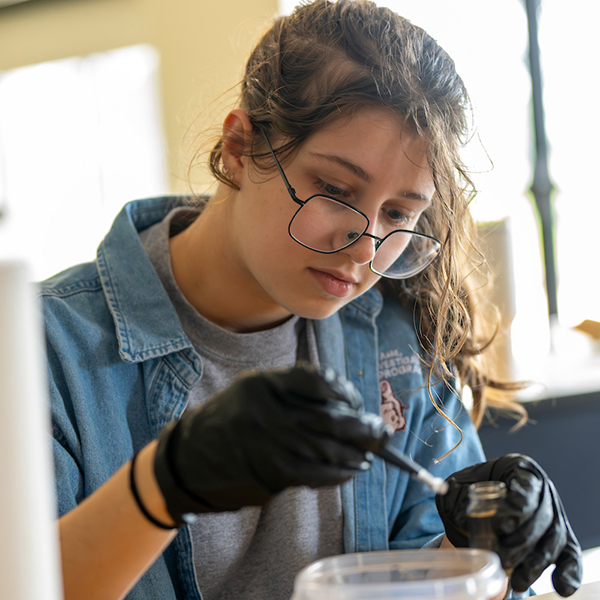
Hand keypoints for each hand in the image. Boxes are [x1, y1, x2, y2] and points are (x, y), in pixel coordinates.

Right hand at [153, 364, 389, 524]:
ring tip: (369, 453)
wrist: (192, 456)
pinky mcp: (271, 473)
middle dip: (361, 427)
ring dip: (355, 453)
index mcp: (263, 384)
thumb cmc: (232, 417)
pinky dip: (339, 474)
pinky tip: (351, 470)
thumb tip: (342, 402)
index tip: (354, 401)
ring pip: (327, 449)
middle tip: (380, 432)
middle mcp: (267, 412)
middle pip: (329, 418)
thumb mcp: (254, 388)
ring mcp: (269, 445)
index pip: (315, 381)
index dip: (342, 391)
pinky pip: (316, 475)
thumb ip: (292, 388)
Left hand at [435, 454, 581, 596]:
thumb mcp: (457, 487)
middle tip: (503, 558)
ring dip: (537, 561)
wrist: (473, 502)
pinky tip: (561, 586)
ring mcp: (553, 513)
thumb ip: (455, 495)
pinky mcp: (556, 537)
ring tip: (518, 579)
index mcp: (520, 469)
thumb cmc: (468, 489)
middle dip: (522, 541)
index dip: (518, 507)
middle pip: (542, 517)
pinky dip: (568, 571)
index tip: (500, 526)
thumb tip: (462, 520)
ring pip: (554, 538)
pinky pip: (569, 554)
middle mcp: (542, 490)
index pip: (527, 487)